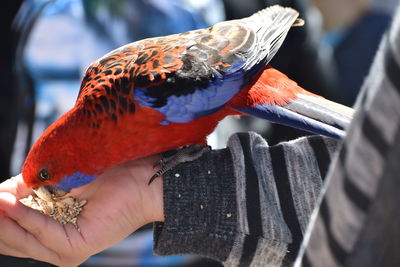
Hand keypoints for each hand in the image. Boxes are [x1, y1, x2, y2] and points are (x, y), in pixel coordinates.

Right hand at [0, 155, 163, 266]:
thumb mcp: (57, 182)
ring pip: (23, 238)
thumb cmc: (105, 176)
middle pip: (11, 237)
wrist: (139, 181)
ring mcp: (66, 249)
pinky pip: (45, 233)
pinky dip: (27, 218)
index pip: (11, 227)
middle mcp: (55, 243)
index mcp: (49, 229)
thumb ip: (29, 191)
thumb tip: (1, 194)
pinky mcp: (77, 248)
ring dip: (5, 218)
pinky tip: (11, 203)